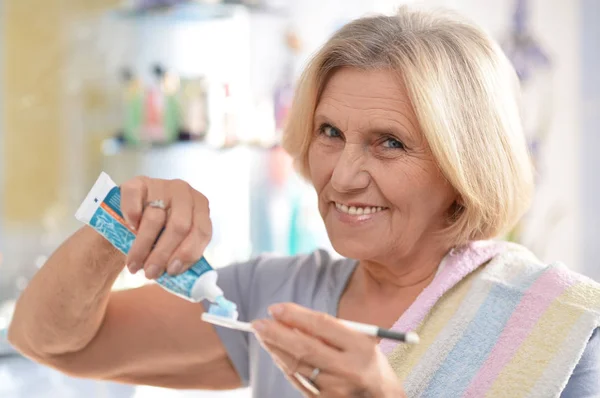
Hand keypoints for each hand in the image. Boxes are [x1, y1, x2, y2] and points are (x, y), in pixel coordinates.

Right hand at [120, 176, 211, 278]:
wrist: (130, 218)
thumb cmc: (158, 234)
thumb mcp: (175, 241)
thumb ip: (181, 253)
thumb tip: (175, 272)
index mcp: (201, 206)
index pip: (202, 230)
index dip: (188, 253)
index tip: (172, 271)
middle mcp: (184, 192)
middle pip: (179, 226)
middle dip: (163, 254)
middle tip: (150, 273)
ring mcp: (161, 184)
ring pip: (155, 219)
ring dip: (142, 246)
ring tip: (134, 265)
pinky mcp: (138, 182)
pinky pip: (135, 199)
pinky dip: (131, 217)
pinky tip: (129, 229)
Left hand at [252, 303, 405, 397]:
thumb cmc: (367, 364)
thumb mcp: (360, 341)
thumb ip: (329, 331)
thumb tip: (290, 318)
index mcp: (361, 347)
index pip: (321, 325)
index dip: (295, 315)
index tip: (275, 308)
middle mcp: (348, 369)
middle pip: (304, 347)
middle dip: (276, 333)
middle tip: (258, 323)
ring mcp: (335, 390)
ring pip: (296, 365)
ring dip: (275, 348)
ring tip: (263, 335)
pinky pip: (297, 381)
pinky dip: (284, 365)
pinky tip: (277, 353)